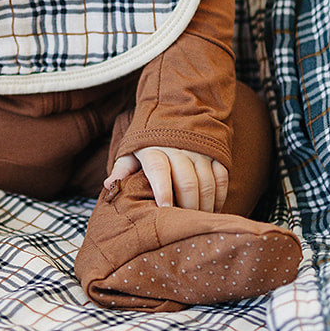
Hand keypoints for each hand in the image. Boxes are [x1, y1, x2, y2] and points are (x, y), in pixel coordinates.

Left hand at [104, 147, 228, 211]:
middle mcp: (179, 149)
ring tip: (197, 221)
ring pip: (206, 182)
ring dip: (204, 205)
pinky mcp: (216, 153)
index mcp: (154, 149)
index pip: (159, 170)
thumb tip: (108, 186)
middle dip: (187, 206)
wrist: (177, 108)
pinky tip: (213, 210)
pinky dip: (219, 197)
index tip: (164, 208)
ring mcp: (199, 151)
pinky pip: (221, 178)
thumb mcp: (132, 148)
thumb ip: (123, 168)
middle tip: (183, 222)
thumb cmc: (151, 137)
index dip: (162, 190)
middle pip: (187, 181)